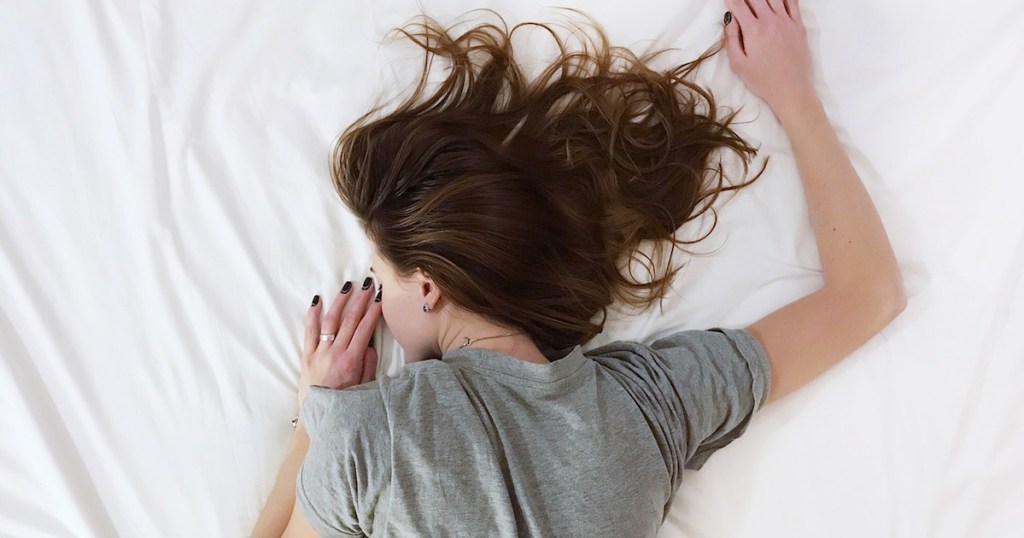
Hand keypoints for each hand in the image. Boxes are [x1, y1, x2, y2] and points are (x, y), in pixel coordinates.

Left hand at [297, 278, 380, 409]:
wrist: (319, 417)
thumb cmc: (344, 405)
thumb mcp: (364, 387)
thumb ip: (369, 365)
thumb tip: (371, 345)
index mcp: (352, 360)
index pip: (365, 329)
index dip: (374, 311)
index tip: (380, 297)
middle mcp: (335, 353)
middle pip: (350, 320)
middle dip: (360, 300)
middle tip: (368, 284)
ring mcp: (319, 353)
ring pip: (330, 321)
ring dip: (340, 302)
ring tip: (347, 287)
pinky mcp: (306, 356)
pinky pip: (309, 332)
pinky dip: (312, 315)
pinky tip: (317, 301)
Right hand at [723, 0, 816, 121]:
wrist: (792, 90)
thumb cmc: (763, 81)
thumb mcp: (738, 64)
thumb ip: (731, 39)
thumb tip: (730, 19)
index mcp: (753, 30)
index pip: (738, 5)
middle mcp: (771, 21)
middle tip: (741, 2)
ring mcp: (787, 21)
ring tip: (755, 1)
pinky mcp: (799, 26)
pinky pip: (792, 2)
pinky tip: (776, 0)